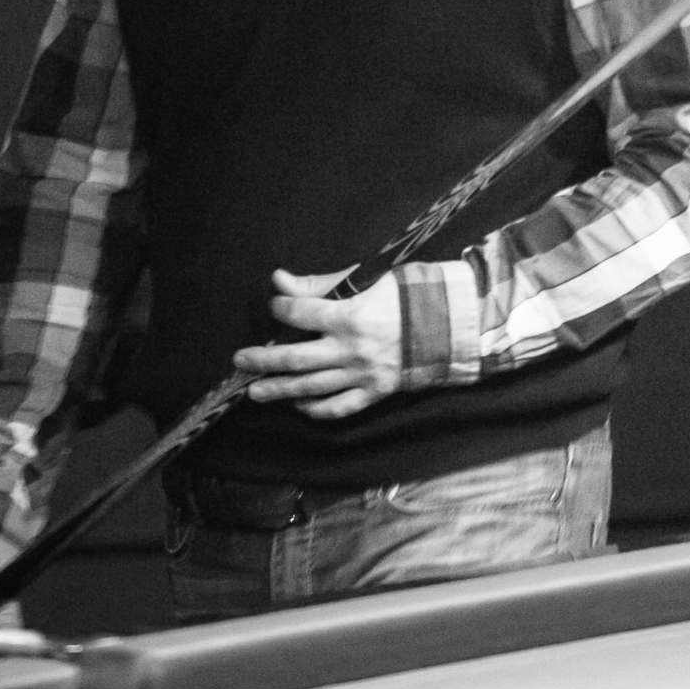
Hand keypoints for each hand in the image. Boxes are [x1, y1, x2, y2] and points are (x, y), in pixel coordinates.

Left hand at [231, 266, 402, 420]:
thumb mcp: (368, 279)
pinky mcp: (375, 391)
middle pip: (296, 358)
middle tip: (240, 361)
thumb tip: (280, 281)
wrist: (449, 324)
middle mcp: (352, 349)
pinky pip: (339, 407)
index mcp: (350, 315)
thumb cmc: (408, 295)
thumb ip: (321, 284)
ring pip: (312, 386)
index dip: (281, 308)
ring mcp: (363, 374)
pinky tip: (300, 405)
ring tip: (255, 391)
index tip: (274, 307)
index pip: (301, 314)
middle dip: (263, 360)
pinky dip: (317, 409)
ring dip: (280, 389)